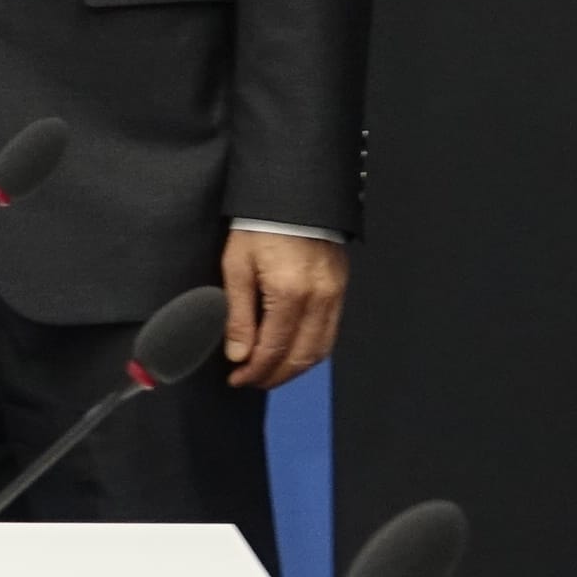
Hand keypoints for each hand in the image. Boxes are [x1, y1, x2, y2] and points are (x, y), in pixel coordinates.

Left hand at [220, 228, 349, 387]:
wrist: (292, 195)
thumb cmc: (259, 225)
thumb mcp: (237, 266)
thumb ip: (238, 314)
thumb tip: (238, 354)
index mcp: (289, 293)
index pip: (273, 349)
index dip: (255, 371)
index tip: (237, 378)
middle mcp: (319, 299)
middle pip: (300, 356)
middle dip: (274, 376)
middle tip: (250, 381)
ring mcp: (335, 295)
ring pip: (320, 350)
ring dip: (294, 368)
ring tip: (269, 372)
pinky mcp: (340, 289)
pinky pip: (330, 332)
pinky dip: (311, 351)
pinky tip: (292, 352)